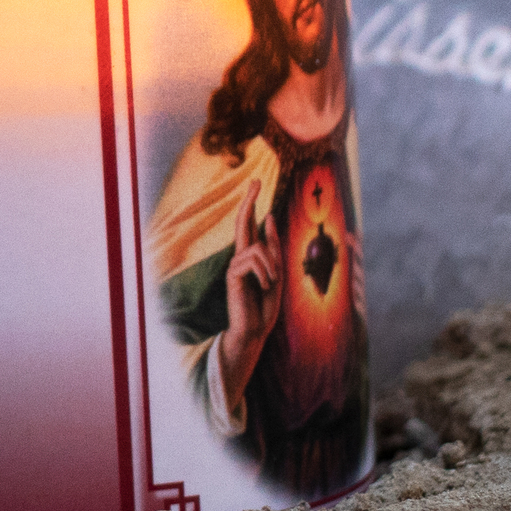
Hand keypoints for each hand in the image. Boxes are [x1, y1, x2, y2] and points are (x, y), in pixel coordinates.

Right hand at [215, 185, 285, 426]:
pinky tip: (264, 287)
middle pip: (242, 222)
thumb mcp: (277, 274)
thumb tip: (270, 218)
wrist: (256, 331)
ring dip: (272, 265)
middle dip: (250, 200)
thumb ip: (274, 248)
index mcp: (251, 255)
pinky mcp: (233, 275)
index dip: (252, 203)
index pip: (250, 224)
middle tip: (256, 180)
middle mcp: (241, 256)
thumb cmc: (265, 305)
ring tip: (272, 284)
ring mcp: (235, 265)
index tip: (256, 184)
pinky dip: (266, 274)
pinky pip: (254, 262)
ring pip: (258, 248)